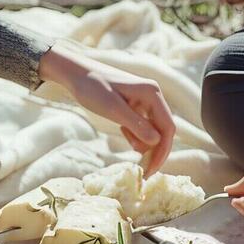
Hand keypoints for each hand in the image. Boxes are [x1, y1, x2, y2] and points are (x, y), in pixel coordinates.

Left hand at [38, 44, 175, 175]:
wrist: (75, 73)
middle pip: (163, 130)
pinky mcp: (135, 104)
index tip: (152, 169)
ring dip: (144, 142)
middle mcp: (153, 96)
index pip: (168, 127)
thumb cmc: (92, 87)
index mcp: (151, 94)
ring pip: (152, 129)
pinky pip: (142, 124)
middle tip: (144, 170)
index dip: (163, 151)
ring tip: (130, 146)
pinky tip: (124, 133)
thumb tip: (156, 142)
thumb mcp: (113, 109)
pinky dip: (136, 134)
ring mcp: (144, 100)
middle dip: (155, 150)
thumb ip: (136, 125)